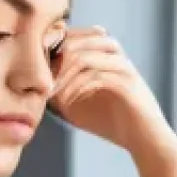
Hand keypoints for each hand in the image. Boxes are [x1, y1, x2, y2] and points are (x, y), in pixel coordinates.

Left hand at [48, 26, 176, 176]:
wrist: (143, 139)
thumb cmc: (110, 121)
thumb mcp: (76, 104)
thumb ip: (58, 90)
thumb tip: (32, 86)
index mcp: (101, 54)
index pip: (72, 36)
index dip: (50, 50)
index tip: (33, 71)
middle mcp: (113, 54)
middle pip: (77, 39)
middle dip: (53, 59)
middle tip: (38, 79)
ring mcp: (122, 65)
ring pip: (85, 54)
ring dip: (63, 73)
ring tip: (50, 91)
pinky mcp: (128, 81)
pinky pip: (97, 74)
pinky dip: (77, 85)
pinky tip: (66, 99)